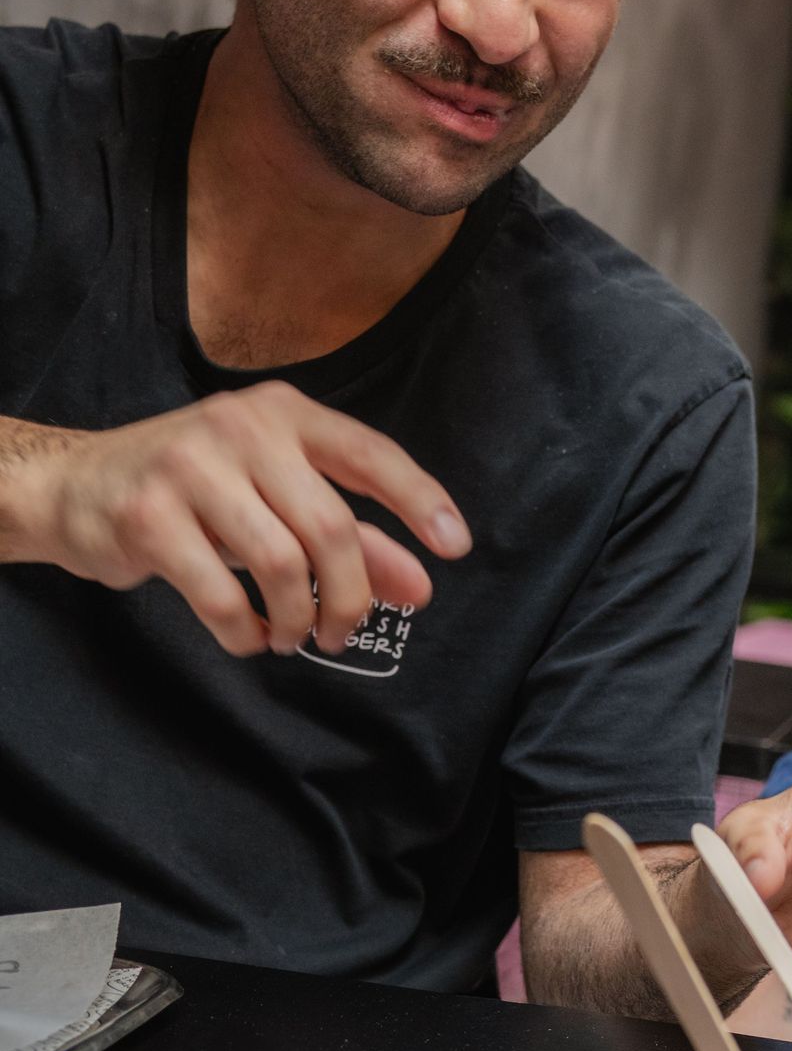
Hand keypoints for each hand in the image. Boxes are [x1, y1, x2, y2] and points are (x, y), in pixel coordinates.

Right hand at [0, 383, 470, 657]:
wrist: (75, 486)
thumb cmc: (195, 493)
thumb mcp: (276, 499)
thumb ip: (353, 538)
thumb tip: (421, 587)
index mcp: (284, 413)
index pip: (370, 453)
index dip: (419, 500)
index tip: (456, 547)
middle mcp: (241, 428)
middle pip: (331, 526)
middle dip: (350, 596)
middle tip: (341, 634)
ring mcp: (191, 468)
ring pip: (281, 564)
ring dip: (298, 618)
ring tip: (292, 635)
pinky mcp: (148, 516)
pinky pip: (222, 594)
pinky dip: (246, 632)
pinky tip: (249, 637)